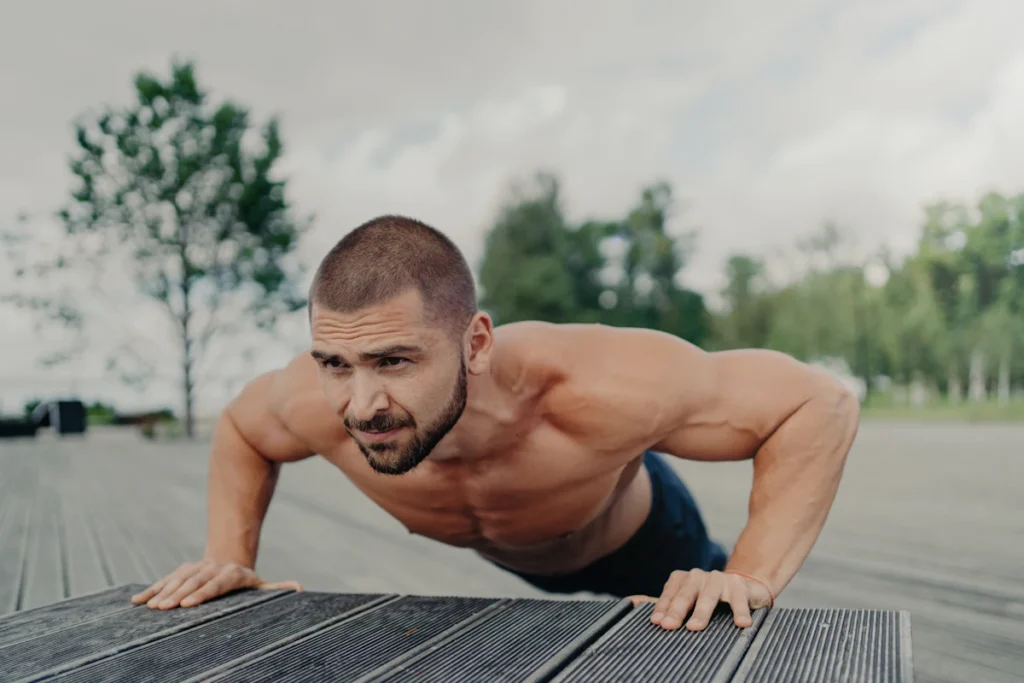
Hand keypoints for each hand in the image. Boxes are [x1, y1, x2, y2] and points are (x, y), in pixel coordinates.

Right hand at [130, 559, 301, 608]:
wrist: (228, 558)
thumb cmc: (245, 581)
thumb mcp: (261, 585)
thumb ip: (277, 588)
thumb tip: (299, 588)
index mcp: (230, 575)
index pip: (215, 584)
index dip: (202, 593)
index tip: (189, 604)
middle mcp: (210, 569)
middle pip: (193, 582)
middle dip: (178, 594)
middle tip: (166, 608)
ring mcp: (194, 569)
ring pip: (177, 580)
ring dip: (162, 593)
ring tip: (151, 607)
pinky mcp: (181, 571)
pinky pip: (164, 580)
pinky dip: (151, 590)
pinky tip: (137, 601)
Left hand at [628, 569, 771, 630]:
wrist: (743, 587)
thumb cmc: (708, 597)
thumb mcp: (685, 598)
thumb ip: (662, 603)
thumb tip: (631, 602)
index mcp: (682, 579)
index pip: (669, 594)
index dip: (662, 608)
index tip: (657, 622)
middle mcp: (698, 576)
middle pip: (685, 595)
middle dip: (676, 610)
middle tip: (669, 626)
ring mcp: (719, 579)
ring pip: (709, 596)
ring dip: (702, 611)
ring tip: (695, 626)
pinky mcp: (739, 585)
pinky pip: (739, 599)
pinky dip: (740, 611)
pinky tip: (741, 623)